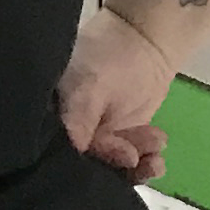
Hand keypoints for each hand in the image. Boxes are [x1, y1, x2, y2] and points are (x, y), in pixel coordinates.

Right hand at [57, 5, 171, 180]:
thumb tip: (76, 151)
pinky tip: (158, 163)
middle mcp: (70, 137)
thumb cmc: (107, 56)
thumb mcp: (88, 85)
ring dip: (133, 169)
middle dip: (111, 168)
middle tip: (132, 158)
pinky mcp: (123, 143)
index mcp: (51, 121)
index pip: (54, 154)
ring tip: (153, 161)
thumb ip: (79, 119)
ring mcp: (98, 142)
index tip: (99, 160)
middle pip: (85, 167)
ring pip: (110, 168)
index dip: (77, 166)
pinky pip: (130, 164)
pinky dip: (144, 167)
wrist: (145, 40)